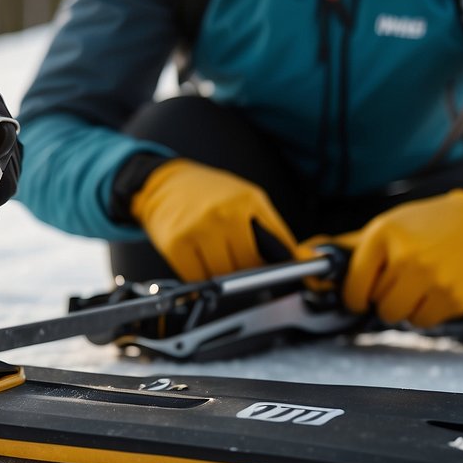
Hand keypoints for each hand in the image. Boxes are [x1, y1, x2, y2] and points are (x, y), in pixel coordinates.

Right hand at [130, 159, 296, 281]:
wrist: (164, 184)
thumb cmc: (208, 193)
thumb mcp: (247, 198)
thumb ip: (271, 228)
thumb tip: (297, 260)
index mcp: (247, 201)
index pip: (274, 249)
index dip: (275, 267)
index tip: (274, 275)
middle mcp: (223, 215)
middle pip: (248, 267)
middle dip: (246, 271)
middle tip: (238, 262)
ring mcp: (198, 230)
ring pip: (223, 276)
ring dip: (223, 277)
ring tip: (218, 259)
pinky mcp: (176, 245)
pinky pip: (197, 278)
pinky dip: (201, 277)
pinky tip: (200, 261)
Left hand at [300, 189, 462, 327]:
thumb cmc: (427, 226)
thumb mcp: (386, 228)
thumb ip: (347, 248)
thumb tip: (305, 255)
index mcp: (384, 237)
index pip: (354, 286)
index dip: (354, 296)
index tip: (360, 295)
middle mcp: (408, 257)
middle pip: (376, 304)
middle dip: (383, 297)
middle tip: (398, 281)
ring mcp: (433, 278)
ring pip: (398, 317)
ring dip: (404, 307)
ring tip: (416, 285)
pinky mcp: (454, 296)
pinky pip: (424, 322)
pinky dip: (425, 312)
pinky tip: (434, 290)